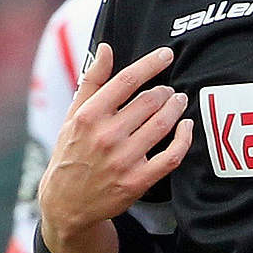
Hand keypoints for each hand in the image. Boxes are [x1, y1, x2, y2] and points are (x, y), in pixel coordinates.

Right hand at [37, 43, 193, 252]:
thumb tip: (107, 48)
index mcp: (88, 116)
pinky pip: (171, 156)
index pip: (126, 80)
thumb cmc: (72, 152)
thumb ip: (92, 81)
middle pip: (150, 101)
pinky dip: (184, 138)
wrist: (66, 204)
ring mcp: (122, 160)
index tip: (167, 54)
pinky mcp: (137, 182)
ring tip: (180, 101)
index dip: (151, 64)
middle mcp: (105, 137)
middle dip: (166, 91)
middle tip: (170, 90)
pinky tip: (187, 126)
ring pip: (163, 124)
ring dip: (177, 108)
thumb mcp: (73, 116)